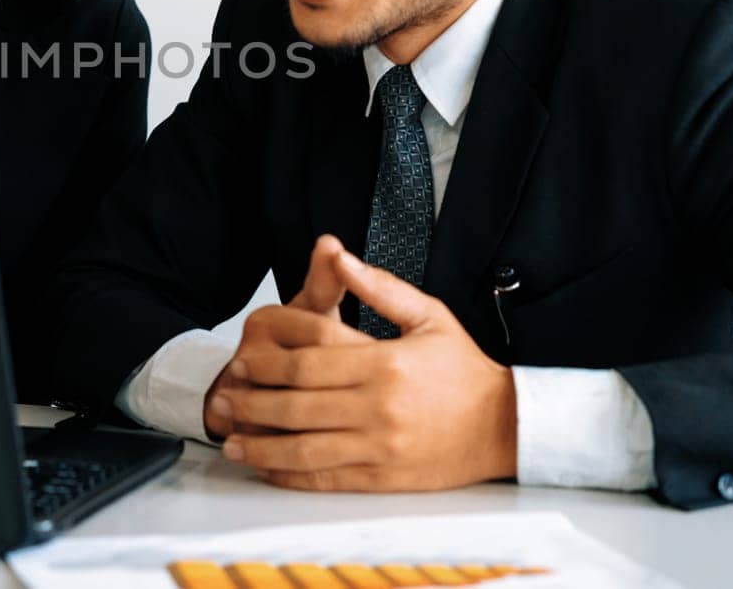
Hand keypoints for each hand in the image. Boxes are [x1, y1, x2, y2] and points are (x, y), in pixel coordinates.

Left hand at [211, 238, 517, 490]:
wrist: (506, 426)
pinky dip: (290, 475)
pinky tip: (268, 468)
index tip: (245, 358)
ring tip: (231, 439)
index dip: (269, 360)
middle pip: (297, 403)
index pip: (308, 358)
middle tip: (226, 394)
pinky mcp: (383, 478)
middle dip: (254, 399)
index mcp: (383, 363)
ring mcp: (379, 446)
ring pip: (304, 447)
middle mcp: (378, 406)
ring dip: (261, 445)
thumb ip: (379, 286)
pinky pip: (326, 478)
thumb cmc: (463, 368)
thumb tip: (337, 254)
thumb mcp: (428, 315)